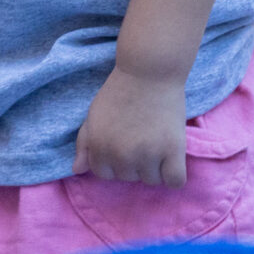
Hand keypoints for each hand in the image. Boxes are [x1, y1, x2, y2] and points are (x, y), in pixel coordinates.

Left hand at [74, 67, 188, 186]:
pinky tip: (172, 160)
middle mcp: (121, 156)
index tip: (125, 145)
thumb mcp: (93, 115)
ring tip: (157, 144)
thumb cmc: (119, 91)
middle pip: (128, 177)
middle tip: (142, 138)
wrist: (149, 72)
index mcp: (99, 148)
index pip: (105, 174)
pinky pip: (175, 181)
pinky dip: (174, 175)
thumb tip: (78, 170)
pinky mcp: (173, 150)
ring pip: (151, 180)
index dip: (114, 161)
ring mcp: (148, 155)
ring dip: (155, 167)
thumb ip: (84, 144)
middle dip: (134, 163)